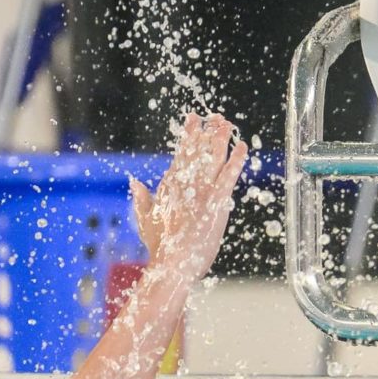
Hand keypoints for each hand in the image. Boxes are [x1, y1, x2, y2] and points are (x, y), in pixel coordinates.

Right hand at [129, 112, 248, 280]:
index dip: (188, 136)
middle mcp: (185, 184)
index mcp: (169, 185)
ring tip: (227, 123)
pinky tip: (243, 146)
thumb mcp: (145, 219)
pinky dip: (237, 159)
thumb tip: (134, 183)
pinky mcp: (217, 201)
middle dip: (205, 131)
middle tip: (214, 116)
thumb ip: (141, 199)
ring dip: (221, 139)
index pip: (180, 154)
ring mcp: (202, 191)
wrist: (172, 262)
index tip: (193, 121)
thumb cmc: (159, 246)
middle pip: (197, 150)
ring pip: (213, 158)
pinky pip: (229, 175)